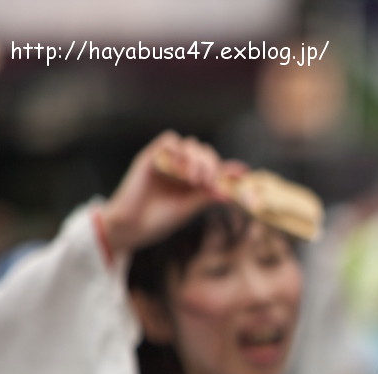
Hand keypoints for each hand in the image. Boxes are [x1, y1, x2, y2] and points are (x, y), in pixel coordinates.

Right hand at [98, 131, 245, 254]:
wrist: (132, 227)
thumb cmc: (159, 220)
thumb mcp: (189, 207)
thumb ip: (207, 195)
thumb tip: (231, 191)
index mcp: (192, 180)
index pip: (215, 167)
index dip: (230, 168)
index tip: (245, 172)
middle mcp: (181, 168)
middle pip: (204, 151)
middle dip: (211, 165)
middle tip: (208, 183)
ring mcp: (166, 161)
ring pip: (189, 144)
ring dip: (197, 159)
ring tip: (195, 180)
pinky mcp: (150, 157)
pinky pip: (168, 141)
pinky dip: (178, 152)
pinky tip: (180, 171)